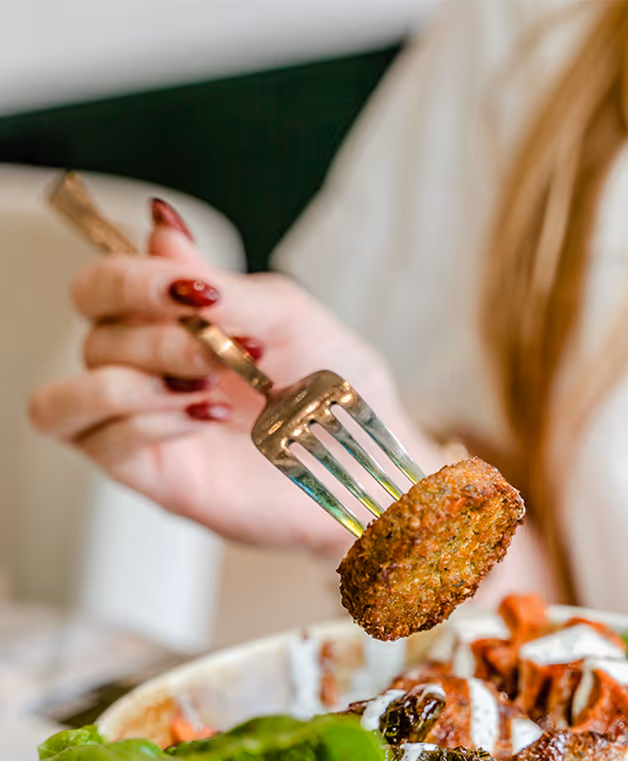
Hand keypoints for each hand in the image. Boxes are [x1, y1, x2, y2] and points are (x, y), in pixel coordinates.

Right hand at [29, 200, 441, 555]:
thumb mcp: (286, 319)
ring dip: (139, 382)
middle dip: (156, 337)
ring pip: (71, 395)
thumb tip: (161, 228)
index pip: (102, 288)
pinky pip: (99, 441)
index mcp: (176, 323)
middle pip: (92, 336)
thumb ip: (219, 284)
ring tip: (209, 389)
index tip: (192, 293)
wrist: (366, 464)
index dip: (130, 280)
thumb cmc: (336, 392)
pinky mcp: (151, 474)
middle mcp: (150, 371)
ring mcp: (146, 425)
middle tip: (224, 351)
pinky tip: (204, 419)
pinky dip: (148, 421)